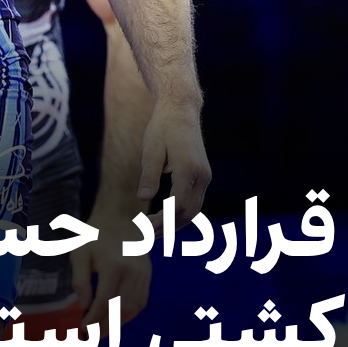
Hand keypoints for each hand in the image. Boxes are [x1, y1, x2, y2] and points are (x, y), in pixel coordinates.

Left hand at [72, 204, 151, 333]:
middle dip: (105, 327)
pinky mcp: (148, 276)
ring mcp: (144, 274)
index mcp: (114, 265)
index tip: (82, 329)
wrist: (120, 219)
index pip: (105, 301)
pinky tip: (114, 320)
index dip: (93, 319)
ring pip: (132, 309)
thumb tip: (83, 306)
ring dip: (117, 325)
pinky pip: (140, 302)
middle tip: (90, 338)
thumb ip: (80, 281)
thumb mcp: (79, 253)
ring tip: (101, 332)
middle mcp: (133, 272)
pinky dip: (127, 315)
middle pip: (121, 309)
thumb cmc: (95, 236)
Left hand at [137, 99, 210, 229]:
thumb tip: (142, 199)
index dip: (162, 221)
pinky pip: (194, 201)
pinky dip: (180, 213)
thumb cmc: (162, 128)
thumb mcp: (150, 150)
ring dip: (175, 223)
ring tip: (154, 232)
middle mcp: (201, 175)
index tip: (145, 228)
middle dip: (169, 227)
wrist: (181, 110)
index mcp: (188, 169)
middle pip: (188, 212)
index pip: (177, 205)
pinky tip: (164, 217)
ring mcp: (205, 176)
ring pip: (194, 209)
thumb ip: (148, 176)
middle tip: (146, 236)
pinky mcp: (203, 175)